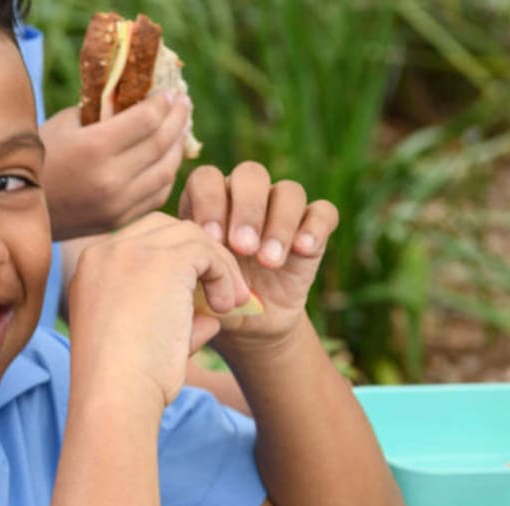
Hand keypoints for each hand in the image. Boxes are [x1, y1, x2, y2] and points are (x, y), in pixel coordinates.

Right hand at [41, 92, 190, 240]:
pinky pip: (156, 196)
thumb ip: (102, 109)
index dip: (164, 103)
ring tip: (180, 129)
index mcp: (94, 148)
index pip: (147, 119)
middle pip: (161, 143)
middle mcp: (110, 179)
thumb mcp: (65, 123)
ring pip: (166, 172)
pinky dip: (166, 175)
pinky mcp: (118, 221)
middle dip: (178, 119)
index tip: (170, 92)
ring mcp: (116, 205)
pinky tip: (166, 159)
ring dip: (178, 147)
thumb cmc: (40, 158)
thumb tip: (137, 94)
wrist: (15, 209)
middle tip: (184, 103)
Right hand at [66, 212, 249, 406]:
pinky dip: (224, 275)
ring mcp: (131, 251)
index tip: (196, 297)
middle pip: (165, 229)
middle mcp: (104, 252)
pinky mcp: (164, 261)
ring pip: (190, 236)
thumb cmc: (123, 381)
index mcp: (90, 269)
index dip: (175, 264)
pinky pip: (207, 252)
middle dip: (198, 256)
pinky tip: (225, 307)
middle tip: (221, 296)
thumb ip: (171, 320)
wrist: (116, 394)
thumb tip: (210, 318)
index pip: (141, 243)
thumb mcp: (139, 341)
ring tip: (228, 305)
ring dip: (217, 267)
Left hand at [179, 162, 339, 344]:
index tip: (211, 239)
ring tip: (268, 261)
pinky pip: (323, 213)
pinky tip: (302, 249)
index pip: (207, 179)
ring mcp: (281, 210)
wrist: (245, 325)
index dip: (210, 202)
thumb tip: (185, 253)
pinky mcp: (312, 229)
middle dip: (247, 210)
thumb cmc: (208, 298)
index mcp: (208, 202)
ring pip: (289, 191)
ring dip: (279, 224)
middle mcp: (245, 197)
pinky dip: (314, 228)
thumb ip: (186, 261)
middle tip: (242, 248)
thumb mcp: (191, 282)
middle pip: (251, 175)